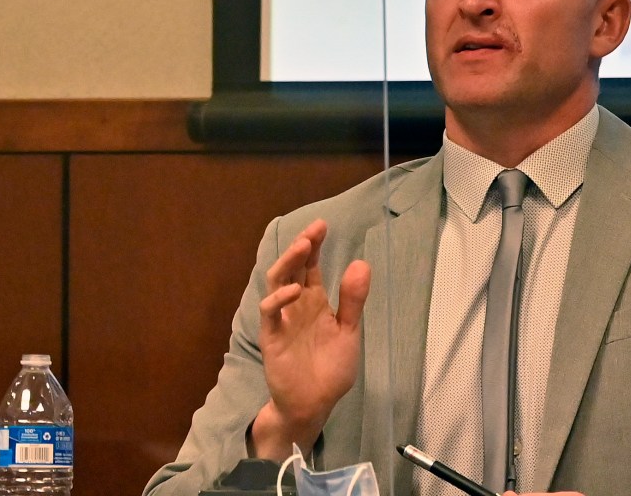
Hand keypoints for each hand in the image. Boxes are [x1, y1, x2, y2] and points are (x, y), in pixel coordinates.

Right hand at [249, 219, 369, 457]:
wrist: (314, 403)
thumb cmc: (330, 368)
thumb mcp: (349, 331)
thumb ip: (353, 300)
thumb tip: (361, 262)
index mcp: (315, 302)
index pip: (311, 267)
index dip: (314, 246)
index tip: (323, 225)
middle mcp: (296, 306)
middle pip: (292, 269)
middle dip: (300, 247)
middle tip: (313, 229)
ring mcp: (282, 320)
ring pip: (276, 283)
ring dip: (287, 263)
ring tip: (302, 246)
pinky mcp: (272, 338)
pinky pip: (270, 313)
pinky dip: (278, 299)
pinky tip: (294, 290)